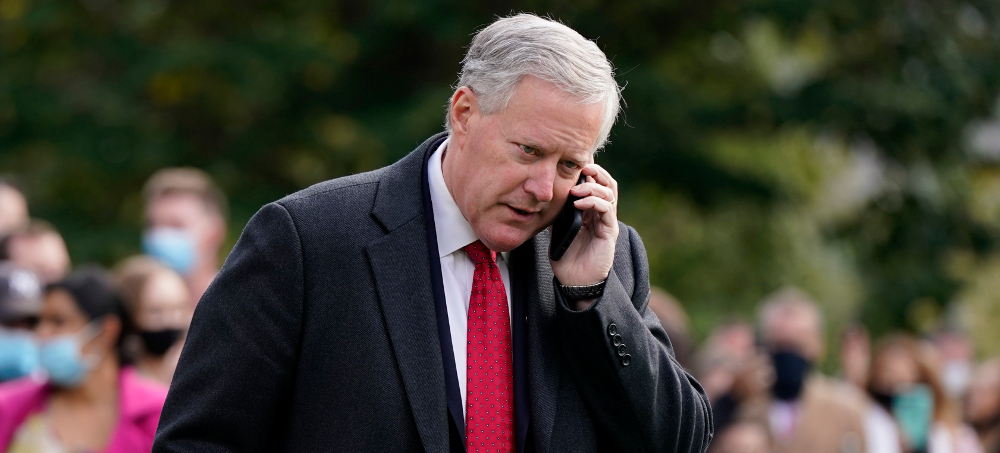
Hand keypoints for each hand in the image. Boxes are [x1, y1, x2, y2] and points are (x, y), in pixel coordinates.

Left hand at [550, 163, 618, 305]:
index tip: (576, 160)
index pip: (596, 183)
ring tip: (576, 188)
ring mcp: (607, 222)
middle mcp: (602, 213)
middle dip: (596, 171)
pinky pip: (607, 210)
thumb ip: (557, 212)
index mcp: (591, 210)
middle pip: (607, 183)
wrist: (574, 281)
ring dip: (593, 186)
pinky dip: (594, 202)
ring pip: (609, 193)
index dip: (589, 170)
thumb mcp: (557, 228)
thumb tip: (545, 194)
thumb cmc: (566, 257)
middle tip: (582, 166)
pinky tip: (579, 202)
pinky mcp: (609, 232)